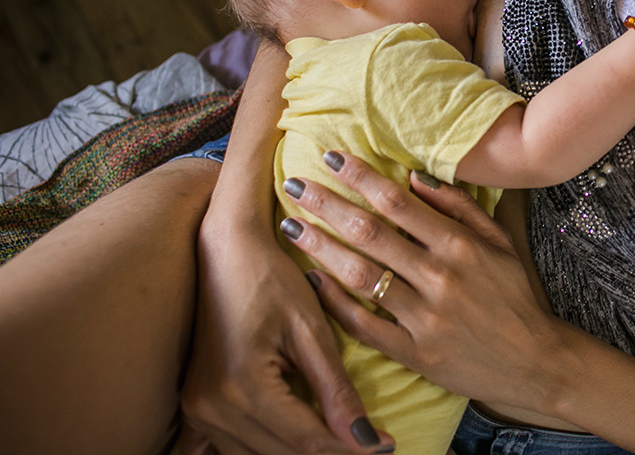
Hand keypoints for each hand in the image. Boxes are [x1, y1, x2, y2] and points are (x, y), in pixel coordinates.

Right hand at [180, 212, 395, 453]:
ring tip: (341, 438)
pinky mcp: (194, 405)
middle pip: (284, 454)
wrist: (228, 252)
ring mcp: (197, 409)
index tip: (387, 445)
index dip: (351, 447)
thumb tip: (367, 441)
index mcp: (243, 385)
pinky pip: (229, 448)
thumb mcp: (311, 331)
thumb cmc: (273, 280)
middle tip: (372, 443)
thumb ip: (335, 390)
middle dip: (331, 451)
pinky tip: (292, 442)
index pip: (307, 439)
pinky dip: (265, 449)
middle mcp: (212, 406)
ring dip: (299, 452)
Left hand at [276, 153, 568, 412]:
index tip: (331, 158)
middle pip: (371, 233)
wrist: (535, 362)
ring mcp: (424, 317)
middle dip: (328, 205)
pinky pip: (363, 325)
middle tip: (295, 185)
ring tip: (292, 227)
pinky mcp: (414, 353)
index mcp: (460, 245)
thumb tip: (414, 177)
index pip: (398, 202)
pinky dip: (334, 303)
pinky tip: (312, 281)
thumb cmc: (515, 296)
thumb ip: (459, 207)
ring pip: (361, 276)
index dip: (361, 177)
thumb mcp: (500, 242)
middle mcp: (440, 277)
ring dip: (322, 248)